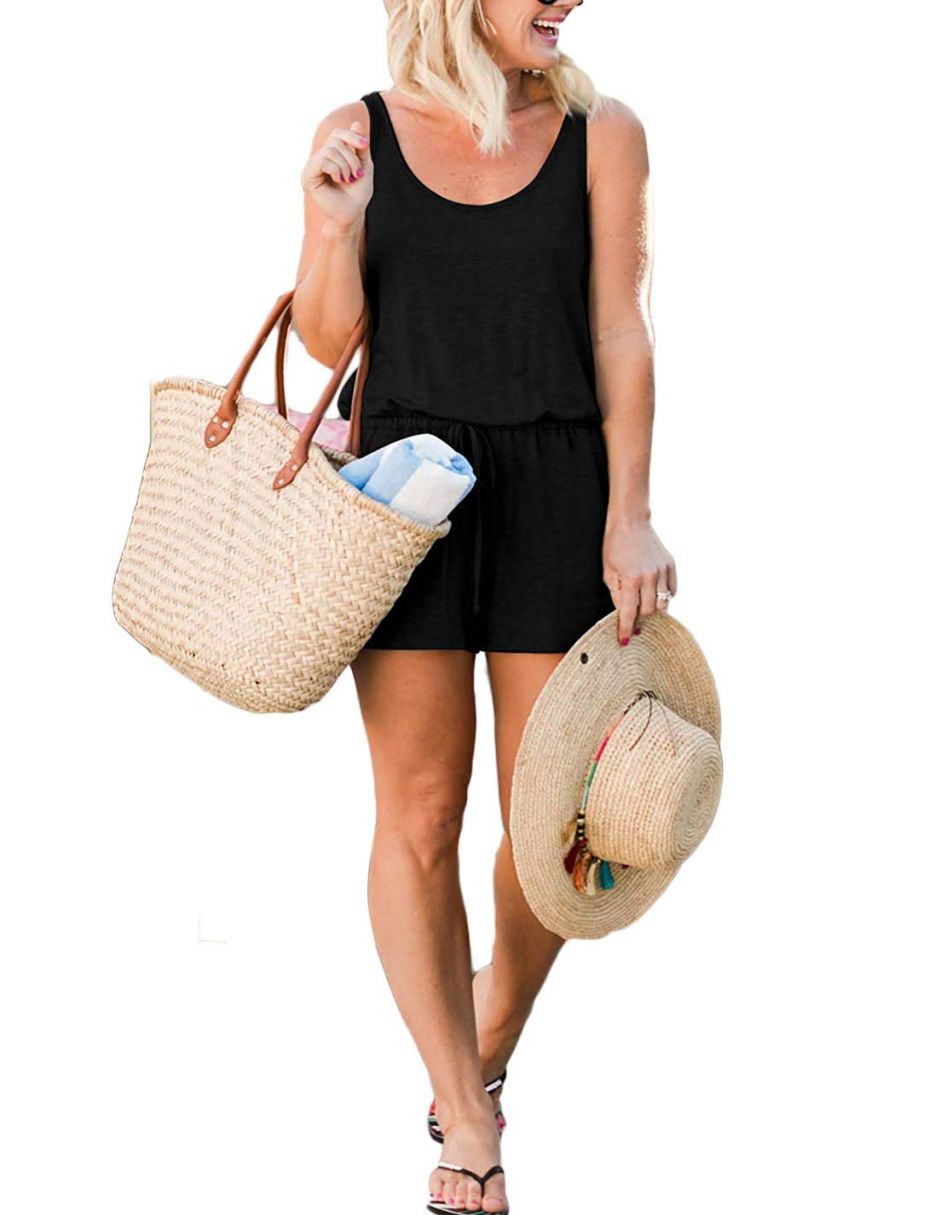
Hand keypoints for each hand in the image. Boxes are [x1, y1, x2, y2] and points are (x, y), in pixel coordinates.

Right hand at [301, 120, 373, 231]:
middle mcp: (320, 158)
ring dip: (345, 165)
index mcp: (331, 154)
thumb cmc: (358, 193)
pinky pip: (322, 160)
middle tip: (356, 173)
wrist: (352, 214)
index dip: (351, 136)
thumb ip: (360, 146)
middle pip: (335, 140)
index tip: (365, 145)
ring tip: (349, 179)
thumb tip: (356, 122)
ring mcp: (312, 166)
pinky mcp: (308, 176)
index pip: (337, 133)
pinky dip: (335, 169)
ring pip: (330, 150)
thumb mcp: (364, 165)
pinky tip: (339, 180)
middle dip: (351, 156)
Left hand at [602, 515, 676, 644]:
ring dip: (653, 609)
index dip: (625, 629)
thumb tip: (623, 613)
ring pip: (663, 603)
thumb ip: (616, 594)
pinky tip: (655, 593)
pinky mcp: (671, 565)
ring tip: (644, 607)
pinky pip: (672, 591)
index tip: (624, 641)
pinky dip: (665, 596)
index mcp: (630, 579)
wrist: (630, 522)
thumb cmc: (615, 546)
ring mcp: (663, 571)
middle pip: (648, 611)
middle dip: (640, 619)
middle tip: (633, 620)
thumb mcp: (608, 572)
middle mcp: (649, 576)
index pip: (628, 612)